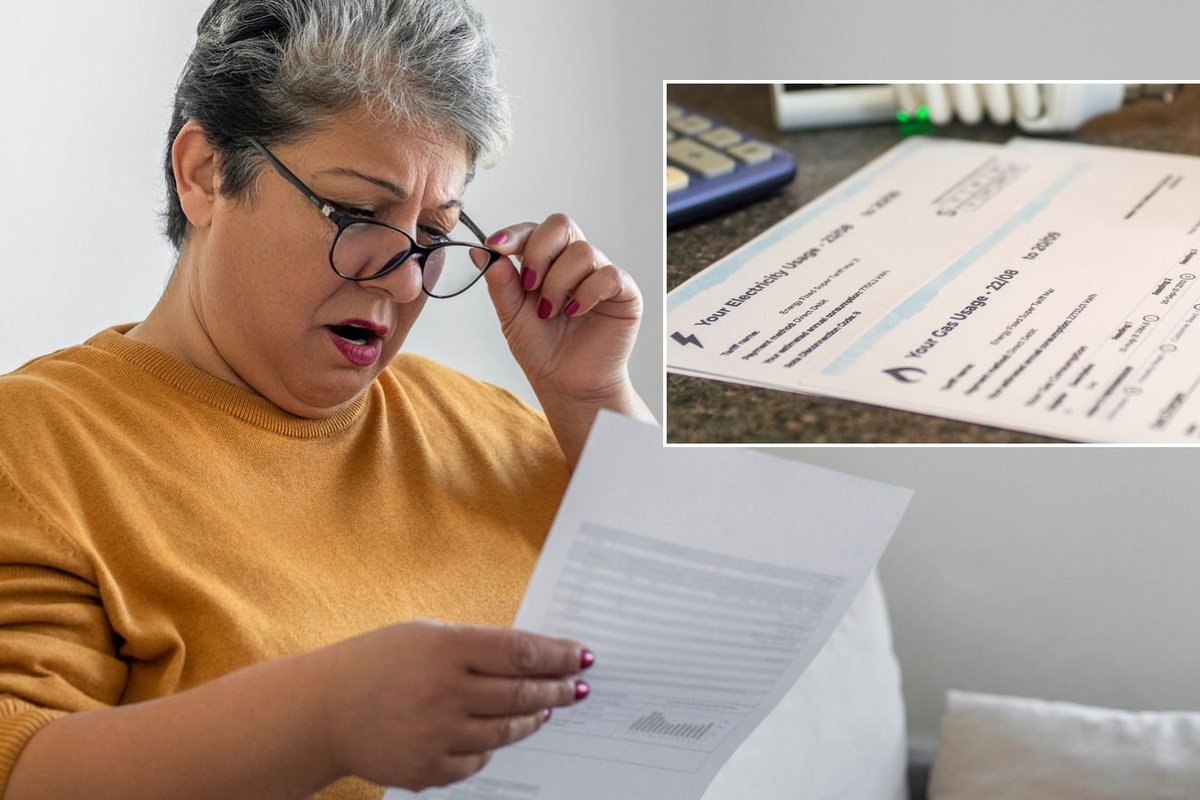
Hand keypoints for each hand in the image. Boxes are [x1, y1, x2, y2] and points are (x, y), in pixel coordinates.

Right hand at [319, 621, 589, 790]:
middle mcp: (443, 691)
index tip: (582, 657)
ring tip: (545, 708)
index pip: (520, 652)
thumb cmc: (380, 662)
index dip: (558, 656)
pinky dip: (492, 748)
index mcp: (445, 647)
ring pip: (506, 731)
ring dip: (532, 718)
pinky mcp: (428, 769)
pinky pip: (479, 762)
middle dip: (558, 690)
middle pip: (521, 694)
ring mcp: (436, 734)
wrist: (322, 710)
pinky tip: (499, 734)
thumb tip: (533, 659)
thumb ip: (476, 646)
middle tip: (578, 688)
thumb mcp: (426, 635)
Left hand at [482, 214, 641, 404]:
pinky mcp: (624, 293)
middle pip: (561, 225)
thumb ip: (500, 283)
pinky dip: (587, 293)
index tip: (496, 247)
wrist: (566, 385)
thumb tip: (480, 251)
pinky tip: (575, 313)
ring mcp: (601, 275)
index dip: (515, 234)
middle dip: (538, 251)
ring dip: (559, 283)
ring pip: (582, 252)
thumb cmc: (543, 351)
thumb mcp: (511, 316)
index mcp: (548, 262)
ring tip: (550, 312)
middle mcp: (575, 263)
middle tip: (529, 285)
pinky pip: (609, 275)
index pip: (534, 230)